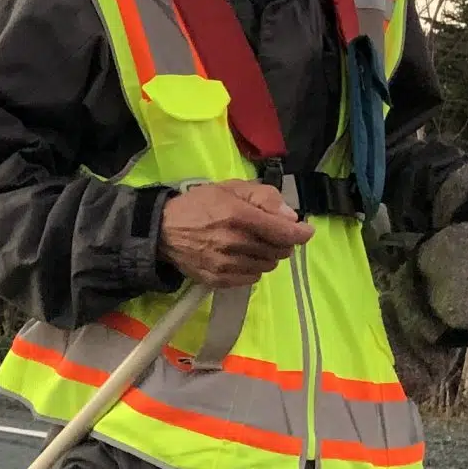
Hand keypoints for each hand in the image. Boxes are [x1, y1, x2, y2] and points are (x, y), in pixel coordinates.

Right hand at [160, 181, 312, 288]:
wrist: (162, 231)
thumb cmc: (198, 205)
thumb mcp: (229, 188)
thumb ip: (263, 196)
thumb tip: (289, 217)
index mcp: (239, 216)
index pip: (283, 232)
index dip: (301, 233)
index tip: (305, 231)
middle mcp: (234, 243)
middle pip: (279, 251)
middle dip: (282, 242)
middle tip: (273, 234)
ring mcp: (226, 264)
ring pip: (267, 266)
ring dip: (268, 256)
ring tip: (255, 245)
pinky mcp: (218, 280)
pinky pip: (252, 279)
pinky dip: (254, 268)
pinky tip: (243, 258)